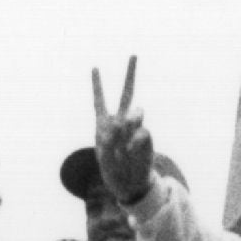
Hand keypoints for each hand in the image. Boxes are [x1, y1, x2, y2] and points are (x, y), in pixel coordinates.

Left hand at [90, 63, 153, 205]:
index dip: (97, 85)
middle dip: (130, 74)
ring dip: (131, 120)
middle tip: (134, 55)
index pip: (100, 101)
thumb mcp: (104, 154)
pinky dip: (133, 142)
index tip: (95, 68)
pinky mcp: (145, 137)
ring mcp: (135, 128)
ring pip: (137, 111)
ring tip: (124, 135)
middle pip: (126, 94)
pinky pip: (142, 132)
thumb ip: (112, 134)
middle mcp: (121, 121)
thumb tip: (126, 121)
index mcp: (104, 124)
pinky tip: (129, 151)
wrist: (129, 185)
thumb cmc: (112, 170)